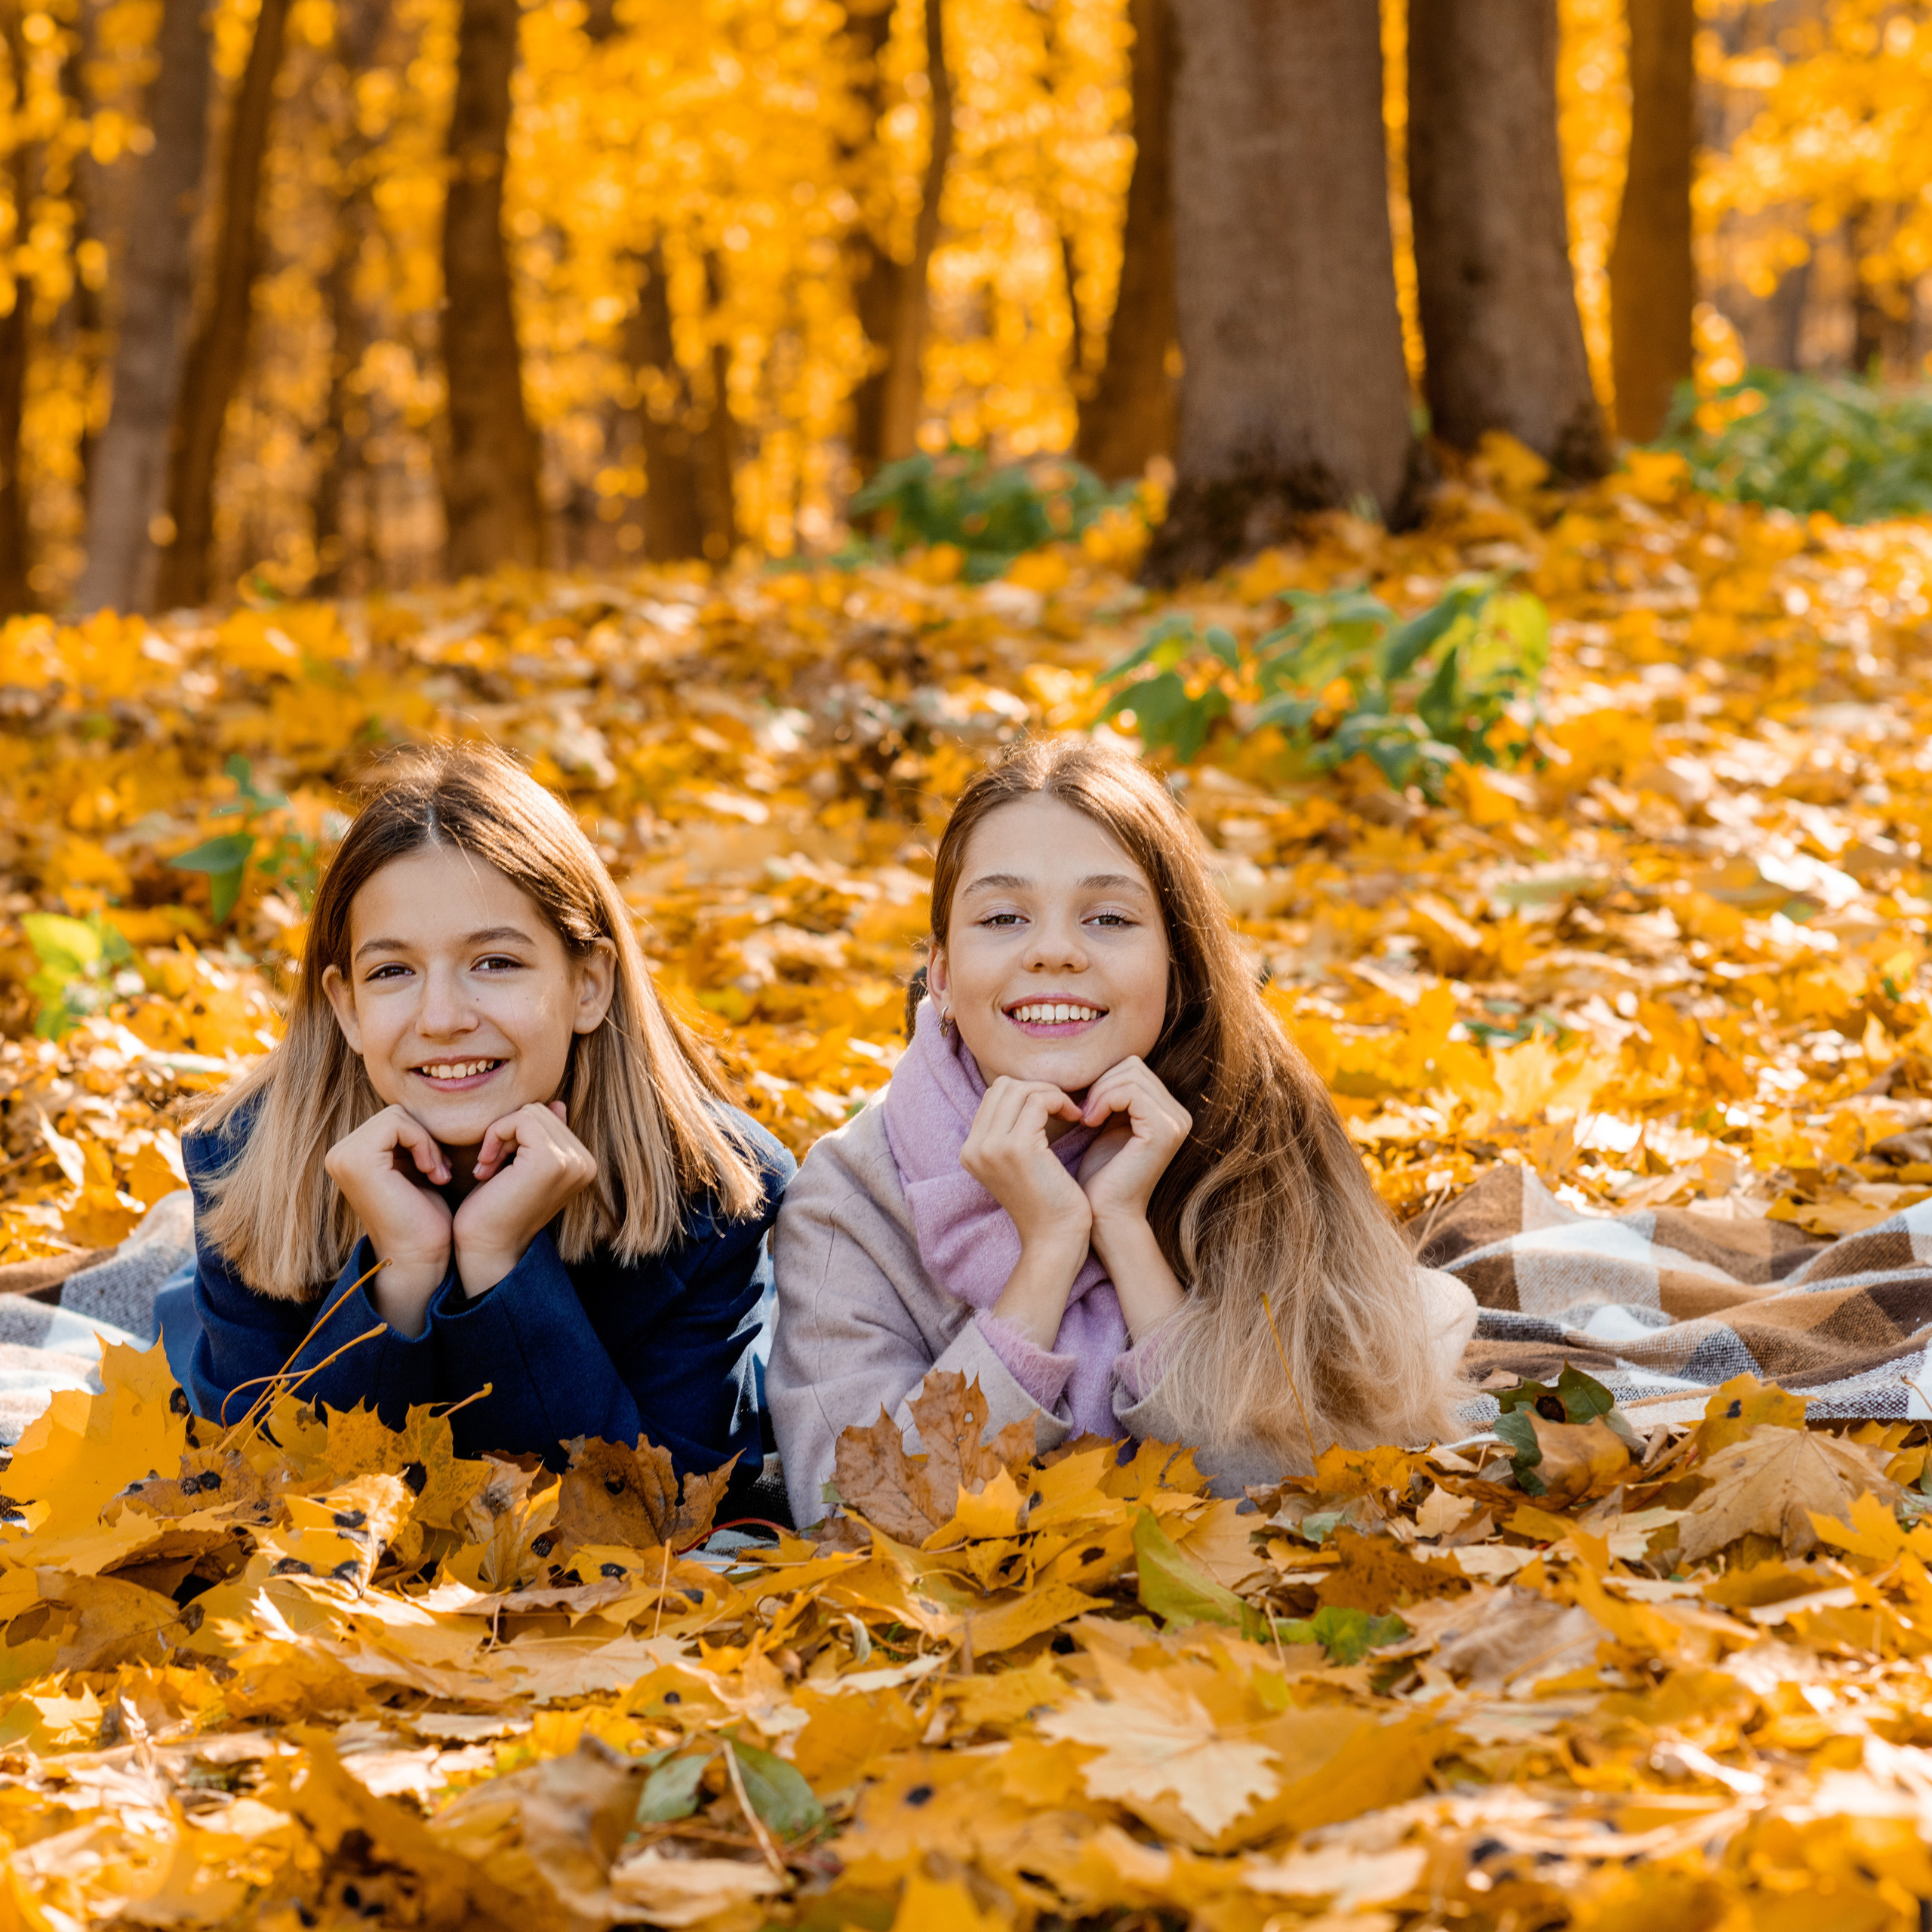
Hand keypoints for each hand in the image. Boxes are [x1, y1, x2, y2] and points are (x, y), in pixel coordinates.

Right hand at [323, 1105, 453, 1334]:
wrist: (420, 1257)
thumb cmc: (423, 1218)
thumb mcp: (412, 1169)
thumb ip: (407, 1142)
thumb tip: (418, 1109)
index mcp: (349, 1156)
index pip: (392, 1119)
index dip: (422, 1137)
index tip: (438, 1169)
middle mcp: (339, 1154)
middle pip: (394, 1114)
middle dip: (425, 1139)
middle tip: (439, 1172)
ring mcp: (343, 1156)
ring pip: (397, 1116)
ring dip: (427, 1144)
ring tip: (437, 1174)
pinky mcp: (358, 1159)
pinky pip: (399, 1124)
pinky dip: (424, 1144)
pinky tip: (433, 1174)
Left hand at [452, 1101, 597, 1296]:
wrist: (487, 1248)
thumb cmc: (497, 1209)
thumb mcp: (523, 1167)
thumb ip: (545, 1137)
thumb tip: (558, 1103)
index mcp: (583, 1163)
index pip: (549, 1117)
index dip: (515, 1134)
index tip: (497, 1165)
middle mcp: (584, 1162)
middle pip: (541, 1111)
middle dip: (508, 1133)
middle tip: (489, 1166)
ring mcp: (572, 1161)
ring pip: (531, 1112)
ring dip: (500, 1135)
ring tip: (488, 1167)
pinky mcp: (550, 1160)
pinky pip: (520, 1120)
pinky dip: (495, 1136)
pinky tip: (486, 1167)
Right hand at [963, 1078, 1092, 1350]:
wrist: (1055, 1240)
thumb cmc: (1047, 1203)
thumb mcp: (1019, 1165)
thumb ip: (1012, 1132)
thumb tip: (1029, 1092)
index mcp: (971, 1150)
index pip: (994, 1095)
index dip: (1027, 1092)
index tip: (1054, 1108)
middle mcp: (974, 1147)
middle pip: (1004, 1086)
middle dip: (1039, 1088)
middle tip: (1065, 1106)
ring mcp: (992, 1146)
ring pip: (1021, 1089)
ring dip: (1052, 1093)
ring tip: (1072, 1112)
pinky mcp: (1017, 1147)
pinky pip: (1039, 1100)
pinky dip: (1061, 1101)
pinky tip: (1077, 1117)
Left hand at [1076, 1058, 1191, 1251]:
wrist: (1105, 1215)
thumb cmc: (1100, 1175)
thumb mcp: (1107, 1125)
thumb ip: (1111, 1096)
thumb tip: (1098, 1063)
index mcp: (1168, 1112)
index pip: (1133, 1068)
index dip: (1103, 1081)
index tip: (1084, 1107)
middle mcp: (1179, 1115)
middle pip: (1133, 1066)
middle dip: (1101, 1084)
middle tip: (1083, 1112)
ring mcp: (1176, 1122)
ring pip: (1130, 1074)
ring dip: (1099, 1093)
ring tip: (1086, 1119)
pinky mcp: (1163, 1130)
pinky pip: (1129, 1091)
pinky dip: (1103, 1100)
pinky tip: (1090, 1122)